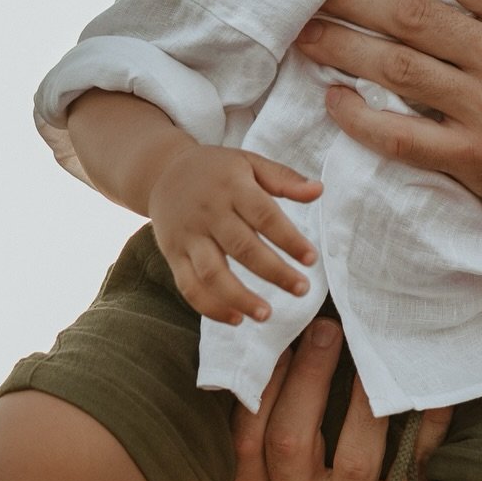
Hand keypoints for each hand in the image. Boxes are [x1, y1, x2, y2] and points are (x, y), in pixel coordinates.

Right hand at [148, 145, 321, 323]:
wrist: (163, 171)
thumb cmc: (217, 170)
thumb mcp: (249, 162)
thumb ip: (284, 178)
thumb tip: (319, 191)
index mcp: (232, 187)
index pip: (264, 216)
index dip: (289, 239)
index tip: (311, 259)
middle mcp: (209, 212)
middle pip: (242, 247)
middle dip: (274, 272)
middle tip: (302, 289)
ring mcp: (188, 235)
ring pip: (212, 273)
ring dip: (240, 297)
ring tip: (267, 314)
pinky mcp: (173, 255)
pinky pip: (189, 286)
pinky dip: (210, 307)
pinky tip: (236, 318)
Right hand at [233, 319, 449, 480]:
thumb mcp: (284, 476)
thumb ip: (276, 423)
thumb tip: (282, 335)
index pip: (248, 436)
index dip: (266, 384)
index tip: (284, 337)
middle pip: (291, 443)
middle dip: (309, 378)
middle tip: (328, 328)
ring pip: (354, 461)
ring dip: (364, 402)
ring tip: (374, 355)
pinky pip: (412, 471)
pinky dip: (426, 427)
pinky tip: (431, 392)